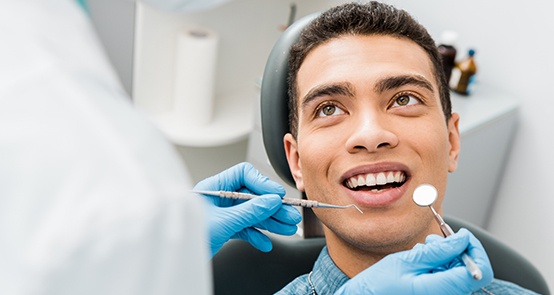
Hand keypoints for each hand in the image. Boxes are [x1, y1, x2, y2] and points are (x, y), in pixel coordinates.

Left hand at [194, 162, 301, 256]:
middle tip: (289, 215)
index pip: (243, 175)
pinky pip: (245, 228)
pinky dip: (256, 235)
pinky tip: (265, 243)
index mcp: (213, 187)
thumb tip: (270, 201)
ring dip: (270, 222)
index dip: (262, 183)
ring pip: (251, 213)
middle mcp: (218, 198)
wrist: (175, 258)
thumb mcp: (223, 222)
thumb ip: (249, 211)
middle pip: (252, 196)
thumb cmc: (186, 237)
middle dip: (272, 207)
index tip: (277, 195)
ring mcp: (221, 214)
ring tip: (286, 228)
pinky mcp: (223, 229)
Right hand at [335, 228, 493, 294]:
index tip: (462, 236)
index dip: (475, 249)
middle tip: (433, 241)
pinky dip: (438, 268)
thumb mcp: (406, 261)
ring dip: (444, 258)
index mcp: (442, 291)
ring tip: (421, 252)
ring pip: (458, 274)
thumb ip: (438, 251)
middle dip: (455, 251)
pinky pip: (447, 281)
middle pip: (469, 271)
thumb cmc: (379, 286)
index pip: (480, 271)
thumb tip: (462, 239)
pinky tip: (420, 263)